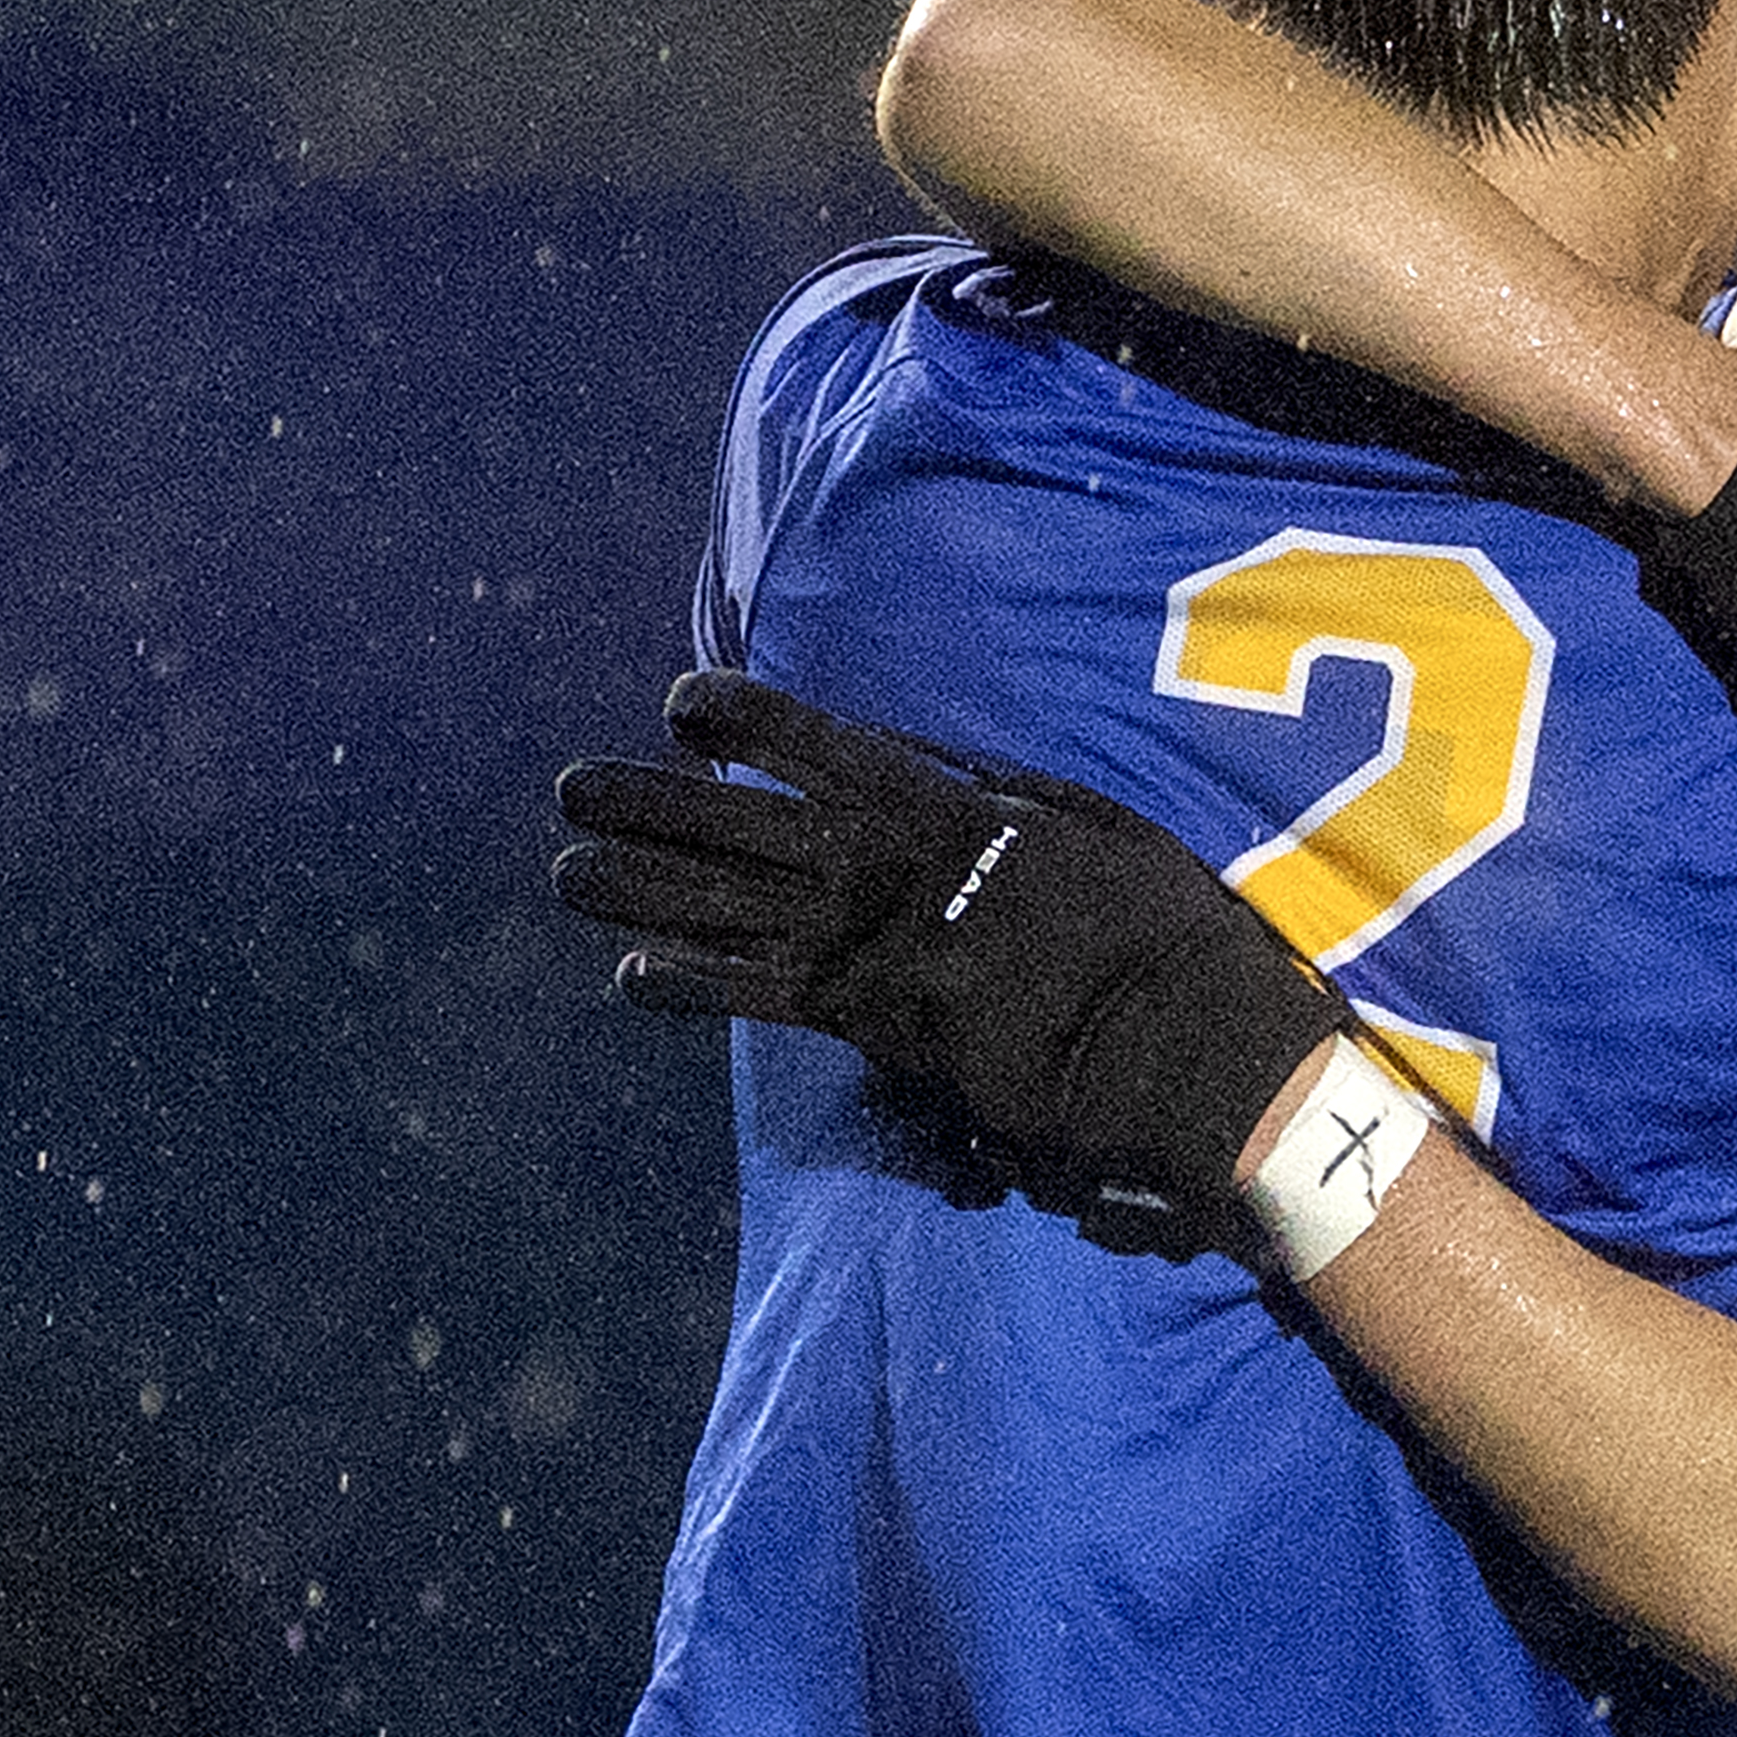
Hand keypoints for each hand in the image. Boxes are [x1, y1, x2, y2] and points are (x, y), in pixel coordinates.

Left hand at [551, 670, 1349, 1210]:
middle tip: (570, 788)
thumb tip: (924, 764)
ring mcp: (867, 948)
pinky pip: (755, 1000)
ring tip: (566, 871)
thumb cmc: (1149, 921)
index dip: (741, 719)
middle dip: (646, 804)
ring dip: (636, 889)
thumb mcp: (1084, 818)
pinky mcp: (867, 1023)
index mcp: (938, 806)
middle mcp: (882, 870)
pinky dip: (687, 987)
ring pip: (722, 910)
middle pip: (736, 827)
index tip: (681, 698)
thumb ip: (995, 789)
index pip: (816, 747)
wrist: (1170, 1038)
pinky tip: (628, 976)